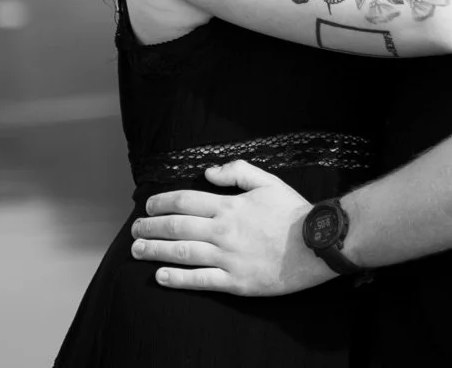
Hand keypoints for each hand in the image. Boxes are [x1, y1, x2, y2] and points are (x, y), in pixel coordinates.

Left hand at [129, 160, 334, 296]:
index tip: (147, 206)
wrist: (316, 244)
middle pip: (176, 227)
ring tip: (137, 251)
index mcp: (229, 206)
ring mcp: (227, 257)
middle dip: (150, 228)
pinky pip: (200, 280)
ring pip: (182, 253)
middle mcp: (223, 231)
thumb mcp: (268, 181)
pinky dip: (177, 278)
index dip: (161, 203)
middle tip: (134, 231)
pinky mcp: (235, 281)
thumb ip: (237, 172)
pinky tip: (160, 276)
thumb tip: (209, 171)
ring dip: (155, 251)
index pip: (184, 201)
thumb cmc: (292, 213)